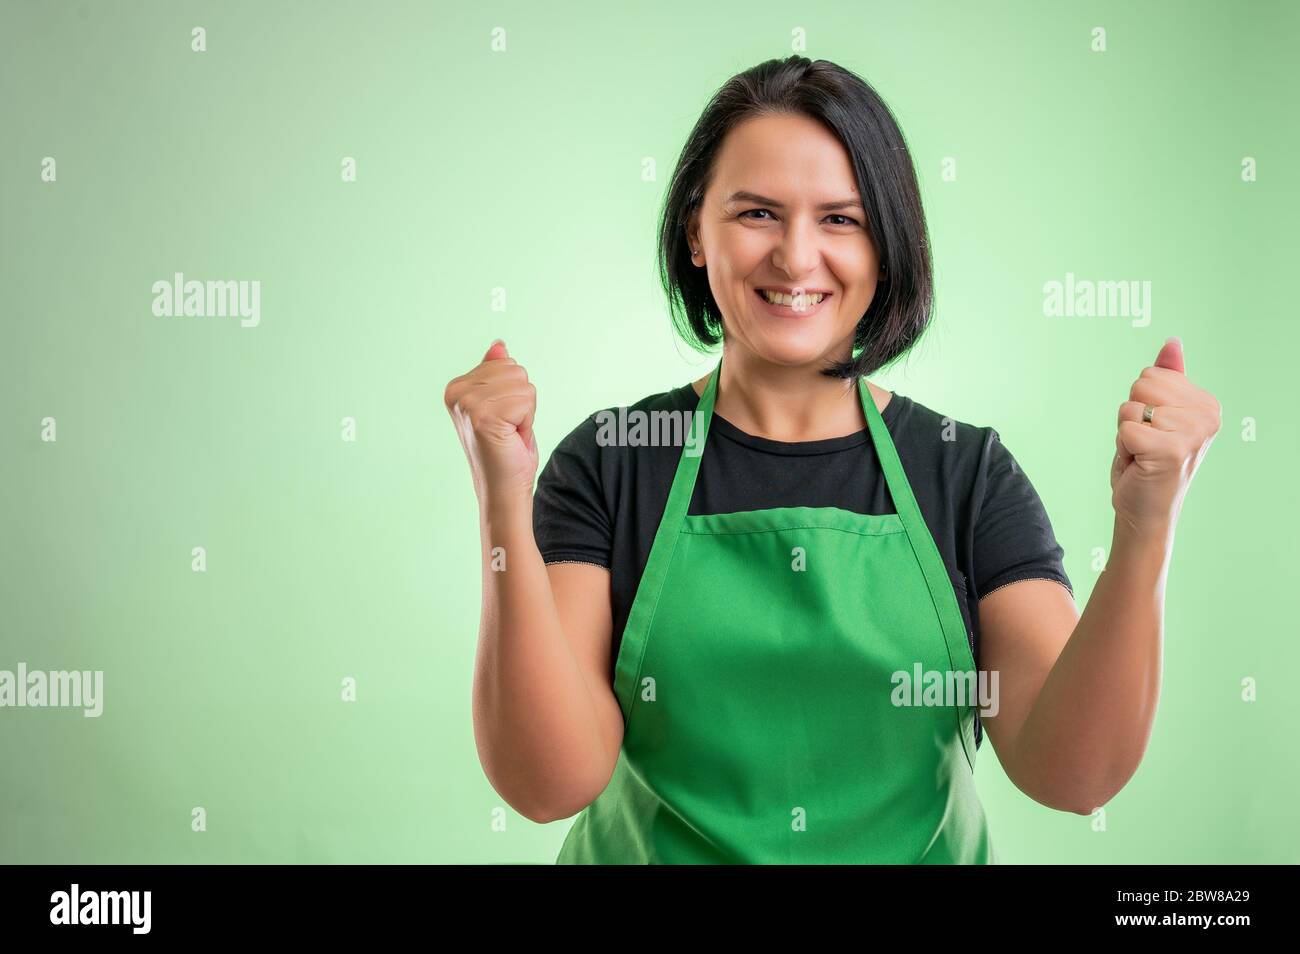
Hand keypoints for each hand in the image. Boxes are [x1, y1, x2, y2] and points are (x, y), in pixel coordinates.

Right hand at [444, 340, 538, 502]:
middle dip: (522, 400)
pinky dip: (528, 422)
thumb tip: (499, 345)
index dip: (514, 393)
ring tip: (510, 433)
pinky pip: (527, 401)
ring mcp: (468, 404)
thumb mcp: (502, 404)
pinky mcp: (483, 417)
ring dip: (526, 412)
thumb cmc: (505, 449)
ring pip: (523, 385)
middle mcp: (457, 393)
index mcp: (457, 387)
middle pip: (515, 370)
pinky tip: (512, 438)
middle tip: (508, 428)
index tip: (502, 418)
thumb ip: (496, 375)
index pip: (505, 363)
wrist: (503, 489)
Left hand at [1111, 337, 1220, 536]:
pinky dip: (1123, 447)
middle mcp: (1207, 417)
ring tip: (1142, 454)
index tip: (1153, 430)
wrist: (1146, 511)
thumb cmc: (1148, 462)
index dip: (1141, 402)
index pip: (1151, 374)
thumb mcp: (1158, 415)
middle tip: (1145, 443)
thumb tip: (1172, 343)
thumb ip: (1168, 379)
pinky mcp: (1169, 450)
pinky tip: (1138, 464)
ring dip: (1126, 432)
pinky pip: (1124, 428)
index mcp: (1207, 404)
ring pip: (1130, 407)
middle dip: (1132, 415)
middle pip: (1140, 385)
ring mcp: (1191, 433)